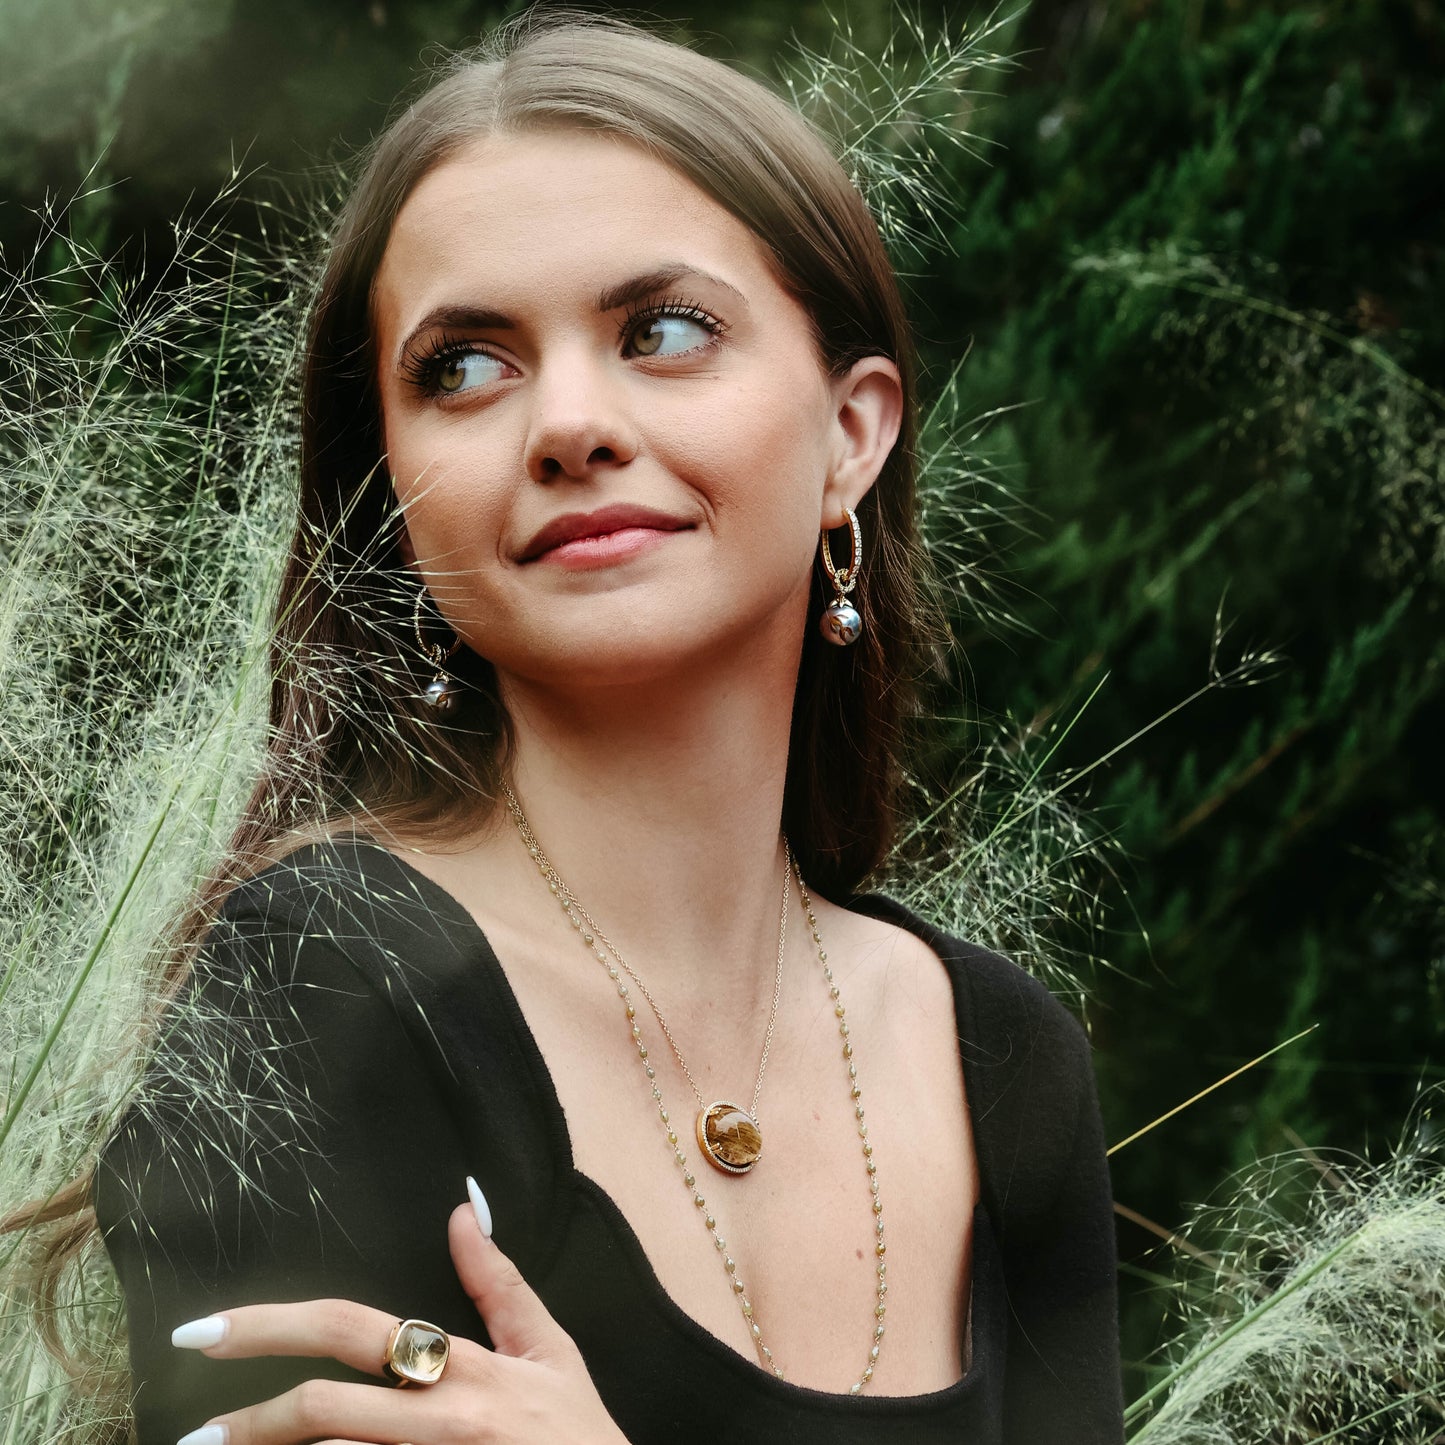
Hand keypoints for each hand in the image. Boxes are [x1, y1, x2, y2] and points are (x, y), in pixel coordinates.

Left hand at [170, 1180, 628, 1444]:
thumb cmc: (578, 1429)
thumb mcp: (550, 1347)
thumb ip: (499, 1281)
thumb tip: (463, 1210)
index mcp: (464, 1365)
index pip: (351, 1328)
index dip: (271, 1323)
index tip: (205, 1330)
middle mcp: (441, 1419)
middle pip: (322, 1407)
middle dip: (247, 1421)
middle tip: (193, 1436)